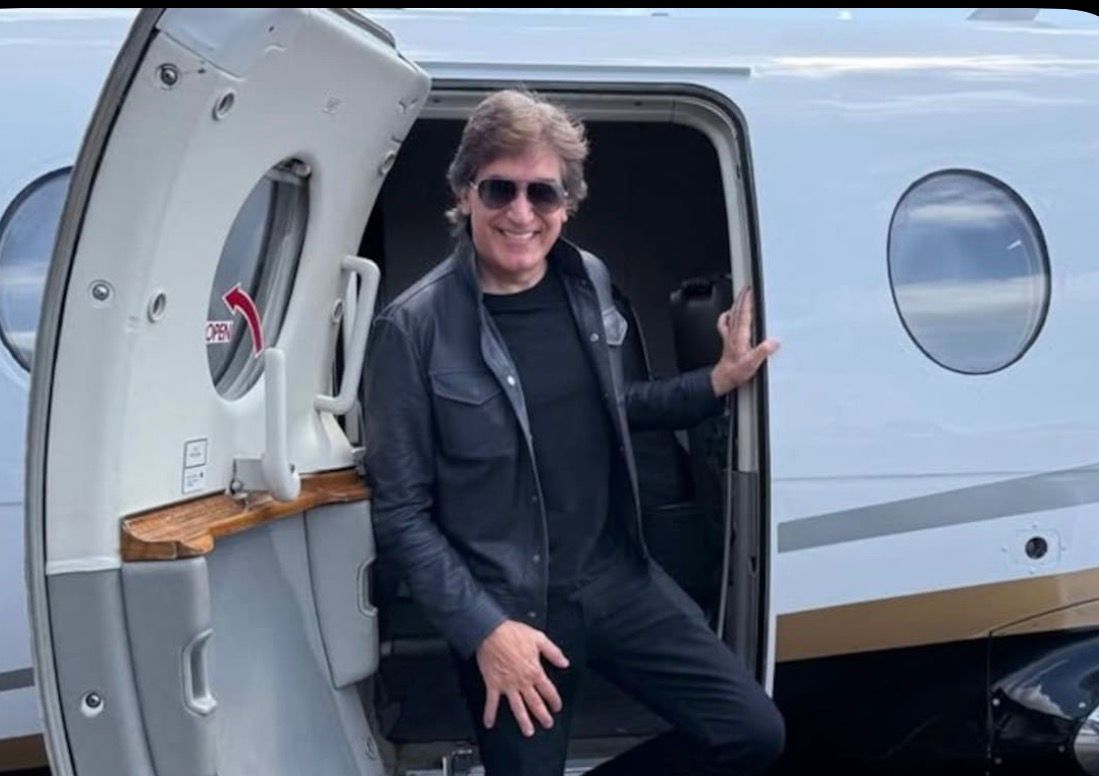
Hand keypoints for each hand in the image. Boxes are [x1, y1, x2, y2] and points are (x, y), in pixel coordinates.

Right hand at [476, 620, 569, 736]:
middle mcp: (522, 681)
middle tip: (547, 723)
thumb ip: (553, 652)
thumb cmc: (512, 633)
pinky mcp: (493, 684)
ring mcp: (507, 685)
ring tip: (528, 731)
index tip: (557, 707)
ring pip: (517, 707)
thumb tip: (565, 662)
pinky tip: (489, 723)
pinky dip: (489, 713)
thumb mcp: (539, 638)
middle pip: (535, 703)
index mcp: (535, 671)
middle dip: (543, 715)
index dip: (555, 700)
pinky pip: (492, 702)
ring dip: (523, 721)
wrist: (490, 632)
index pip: (548, 690)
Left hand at [710, 285, 779, 396]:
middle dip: (742, 298)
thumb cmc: (737, 371)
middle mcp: (734, 333)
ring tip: (740, 296)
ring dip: (736, 304)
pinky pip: (725, 324)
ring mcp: (729, 336)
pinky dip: (726, 317)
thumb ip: (763, 351)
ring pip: (731, 315)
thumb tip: (774, 342)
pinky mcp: (728, 340)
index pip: (744, 314)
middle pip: (737, 310)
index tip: (751, 291)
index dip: (747, 301)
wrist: (724, 378)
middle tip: (747, 288)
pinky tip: (729, 314)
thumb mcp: (753, 363)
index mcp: (740, 336)